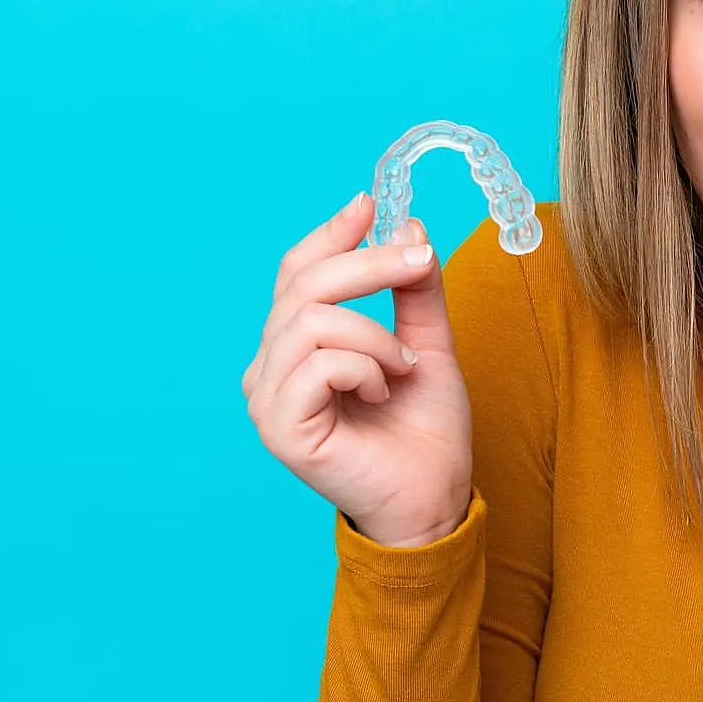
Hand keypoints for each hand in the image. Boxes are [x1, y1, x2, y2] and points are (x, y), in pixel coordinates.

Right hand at [242, 194, 473, 547]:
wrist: (435, 497)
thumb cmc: (425, 430)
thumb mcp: (426, 341)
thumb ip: (415, 289)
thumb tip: (409, 226)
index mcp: (295, 346)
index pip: (297, 273)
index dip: (331, 235)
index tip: (371, 204)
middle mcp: (269, 367)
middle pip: (303, 285)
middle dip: (370, 264)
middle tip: (422, 262)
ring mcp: (267, 398)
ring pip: (312, 320)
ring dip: (374, 334)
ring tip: (402, 366)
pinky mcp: (280, 427)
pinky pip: (319, 363)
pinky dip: (364, 367)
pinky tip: (383, 393)